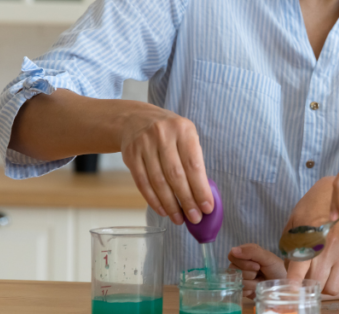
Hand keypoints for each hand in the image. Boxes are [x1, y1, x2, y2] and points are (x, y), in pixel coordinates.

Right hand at [118, 105, 212, 224]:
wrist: (135, 119)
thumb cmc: (170, 133)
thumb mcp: (186, 136)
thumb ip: (194, 160)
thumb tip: (203, 195)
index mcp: (183, 130)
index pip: (194, 165)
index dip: (200, 188)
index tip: (207, 207)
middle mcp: (163, 136)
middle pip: (176, 175)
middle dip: (187, 200)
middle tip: (195, 218)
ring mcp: (144, 145)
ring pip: (158, 182)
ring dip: (170, 204)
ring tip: (179, 219)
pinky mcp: (131, 156)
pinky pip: (143, 183)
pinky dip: (154, 200)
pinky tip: (163, 210)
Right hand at [228, 244, 286, 298]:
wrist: (282, 285)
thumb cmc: (277, 269)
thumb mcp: (268, 258)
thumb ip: (252, 252)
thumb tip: (233, 250)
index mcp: (246, 253)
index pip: (232, 256)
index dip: (243, 263)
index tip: (257, 266)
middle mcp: (240, 264)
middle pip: (233, 269)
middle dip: (249, 273)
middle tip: (260, 273)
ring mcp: (239, 277)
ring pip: (237, 281)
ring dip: (251, 283)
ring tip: (260, 281)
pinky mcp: (241, 289)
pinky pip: (239, 291)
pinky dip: (250, 290)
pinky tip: (256, 288)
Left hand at [284, 177, 338, 295]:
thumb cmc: (312, 209)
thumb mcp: (293, 224)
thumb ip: (290, 250)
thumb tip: (291, 273)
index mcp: (310, 238)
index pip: (298, 271)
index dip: (293, 284)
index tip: (291, 289)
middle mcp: (330, 247)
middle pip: (317, 284)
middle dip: (309, 284)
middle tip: (307, 276)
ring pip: (334, 287)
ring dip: (326, 284)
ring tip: (322, 274)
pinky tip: (335, 269)